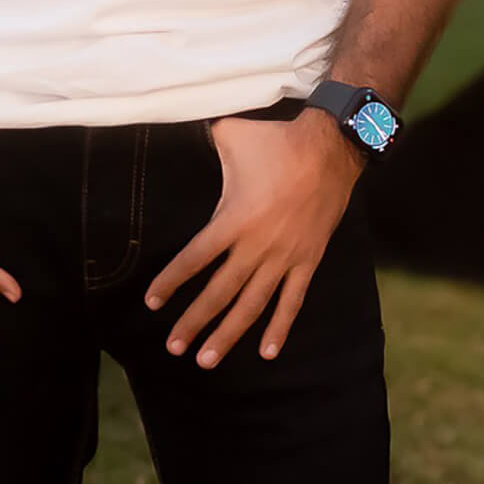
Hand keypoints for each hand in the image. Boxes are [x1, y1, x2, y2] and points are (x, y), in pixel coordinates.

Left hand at [144, 111, 361, 368]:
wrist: (332, 148)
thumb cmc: (277, 141)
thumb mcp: (232, 136)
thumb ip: (203, 140)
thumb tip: (177, 123)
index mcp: (234, 219)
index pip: (194, 259)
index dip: (171, 282)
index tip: (152, 302)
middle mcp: (257, 245)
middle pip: (219, 292)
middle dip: (195, 322)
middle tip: (174, 347)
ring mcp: (284, 257)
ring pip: (252, 305)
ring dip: (229, 334)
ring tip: (207, 360)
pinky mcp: (308, 261)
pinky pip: (293, 301)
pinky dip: (280, 328)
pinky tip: (267, 353)